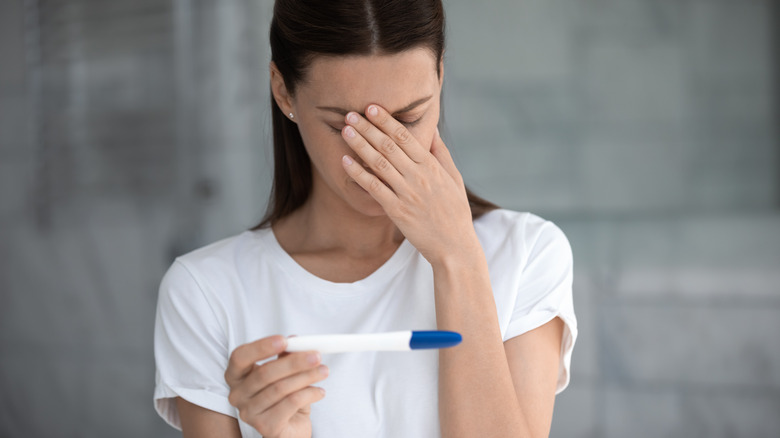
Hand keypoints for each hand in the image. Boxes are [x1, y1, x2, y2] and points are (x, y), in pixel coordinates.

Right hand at [224, 336, 327, 437]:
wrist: (290, 429)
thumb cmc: (284, 397)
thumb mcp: (285, 373)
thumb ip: (286, 356)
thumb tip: (296, 341)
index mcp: (236, 375)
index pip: (240, 357)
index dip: (260, 347)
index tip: (284, 340)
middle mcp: (237, 395)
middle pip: (264, 373)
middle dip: (293, 362)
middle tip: (316, 355)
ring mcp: (249, 413)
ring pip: (280, 389)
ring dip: (306, 377)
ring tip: (323, 371)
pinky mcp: (265, 426)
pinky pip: (290, 404)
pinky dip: (309, 394)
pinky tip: (320, 391)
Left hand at [341, 104, 479, 265]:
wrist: (455, 246)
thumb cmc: (455, 212)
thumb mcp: (454, 179)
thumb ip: (441, 153)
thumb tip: (432, 130)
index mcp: (432, 166)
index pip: (406, 137)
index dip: (386, 121)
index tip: (371, 107)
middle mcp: (418, 177)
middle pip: (389, 146)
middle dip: (368, 128)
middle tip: (350, 114)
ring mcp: (407, 194)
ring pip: (379, 163)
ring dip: (360, 145)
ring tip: (345, 131)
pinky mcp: (397, 211)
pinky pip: (374, 189)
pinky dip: (358, 174)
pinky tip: (345, 162)